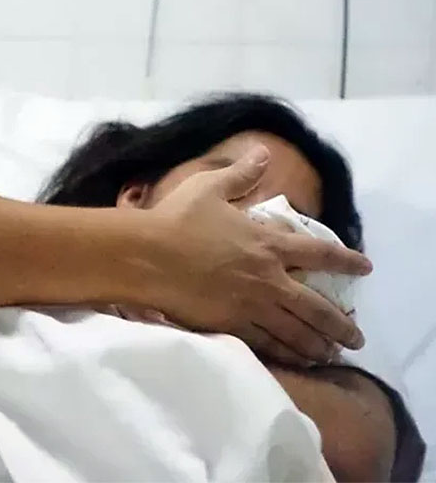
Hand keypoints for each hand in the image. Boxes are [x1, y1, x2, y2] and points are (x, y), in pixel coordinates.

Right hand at [146, 146, 370, 366]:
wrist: (147, 255)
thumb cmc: (177, 218)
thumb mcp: (209, 188)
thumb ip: (240, 174)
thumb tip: (262, 152)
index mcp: (267, 243)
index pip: (319, 253)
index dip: (347, 260)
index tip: (366, 267)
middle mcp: (268, 278)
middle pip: (317, 307)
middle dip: (341, 324)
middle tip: (358, 338)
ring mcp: (251, 305)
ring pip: (296, 332)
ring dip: (319, 345)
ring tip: (331, 355)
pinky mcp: (230, 325)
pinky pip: (267, 345)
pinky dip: (287, 355)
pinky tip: (296, 361)